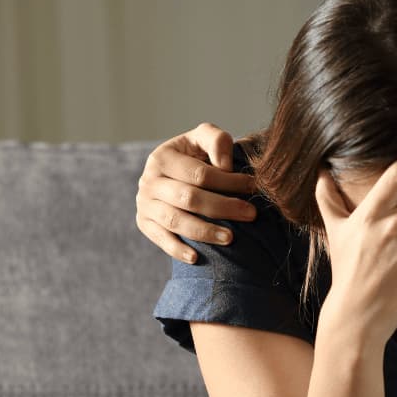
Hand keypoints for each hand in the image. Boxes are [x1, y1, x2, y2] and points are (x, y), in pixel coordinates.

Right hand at [135, 123, 257, 263]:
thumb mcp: (204, 138)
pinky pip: (161, 239)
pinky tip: (196, 258)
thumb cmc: (197, 153)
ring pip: (176, 221)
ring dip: (204, 231)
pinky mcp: (144, 223)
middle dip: (223, 207)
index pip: (199, 174)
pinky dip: (177, 249)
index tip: (253, 187)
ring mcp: (144, 204)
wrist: (174, 170)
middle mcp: (148, 181)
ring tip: (231, 238)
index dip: (228, 181)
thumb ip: (217, 142)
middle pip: (189, 198)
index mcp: (162, 157)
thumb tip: (225, 166)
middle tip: (251, 214)